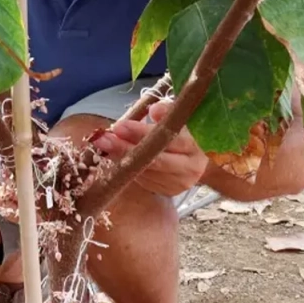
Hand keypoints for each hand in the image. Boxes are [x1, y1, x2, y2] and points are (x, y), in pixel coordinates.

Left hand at [92, 100, 208, 196]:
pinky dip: (129, 169)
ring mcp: (179, 183)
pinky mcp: (170, 192)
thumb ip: (168, 111)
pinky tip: (116, 157)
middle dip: (126, 148)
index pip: (167, 139)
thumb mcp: (180, 118)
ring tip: (105, 146)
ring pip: (146, 172)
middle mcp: (190, 168)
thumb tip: (154, 110)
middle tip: (103, 139)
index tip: (120, 126)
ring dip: (122, 159)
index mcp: (196, 145)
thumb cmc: (186, 132)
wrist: (200, 158)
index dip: (142, 133)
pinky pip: (144, 181)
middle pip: (154, 159)